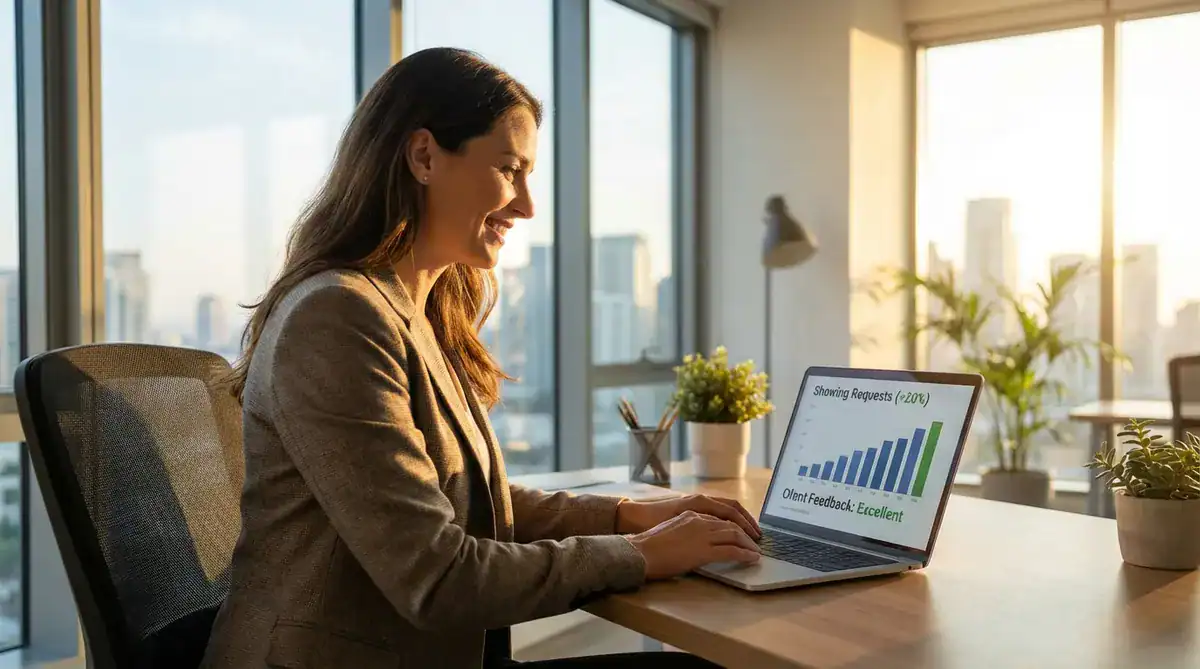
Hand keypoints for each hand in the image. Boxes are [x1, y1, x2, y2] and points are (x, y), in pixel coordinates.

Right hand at [626, 511, 759, 579]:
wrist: (639, 551)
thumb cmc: (649, 544)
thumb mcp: (671, 528)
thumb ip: (687, 529)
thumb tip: (696, 540)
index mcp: (692, 512)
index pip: (722, 511)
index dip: (737, 520)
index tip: (745, 528)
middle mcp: (699, 519)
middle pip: (732, 521)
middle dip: (747, 530)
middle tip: (757, 540)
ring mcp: (702, 534)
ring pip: (735, 534)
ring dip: (749, 543)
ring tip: (756, 551)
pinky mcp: (703, 550)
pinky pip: (731, 550)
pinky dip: (745, 554)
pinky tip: (752, 559)